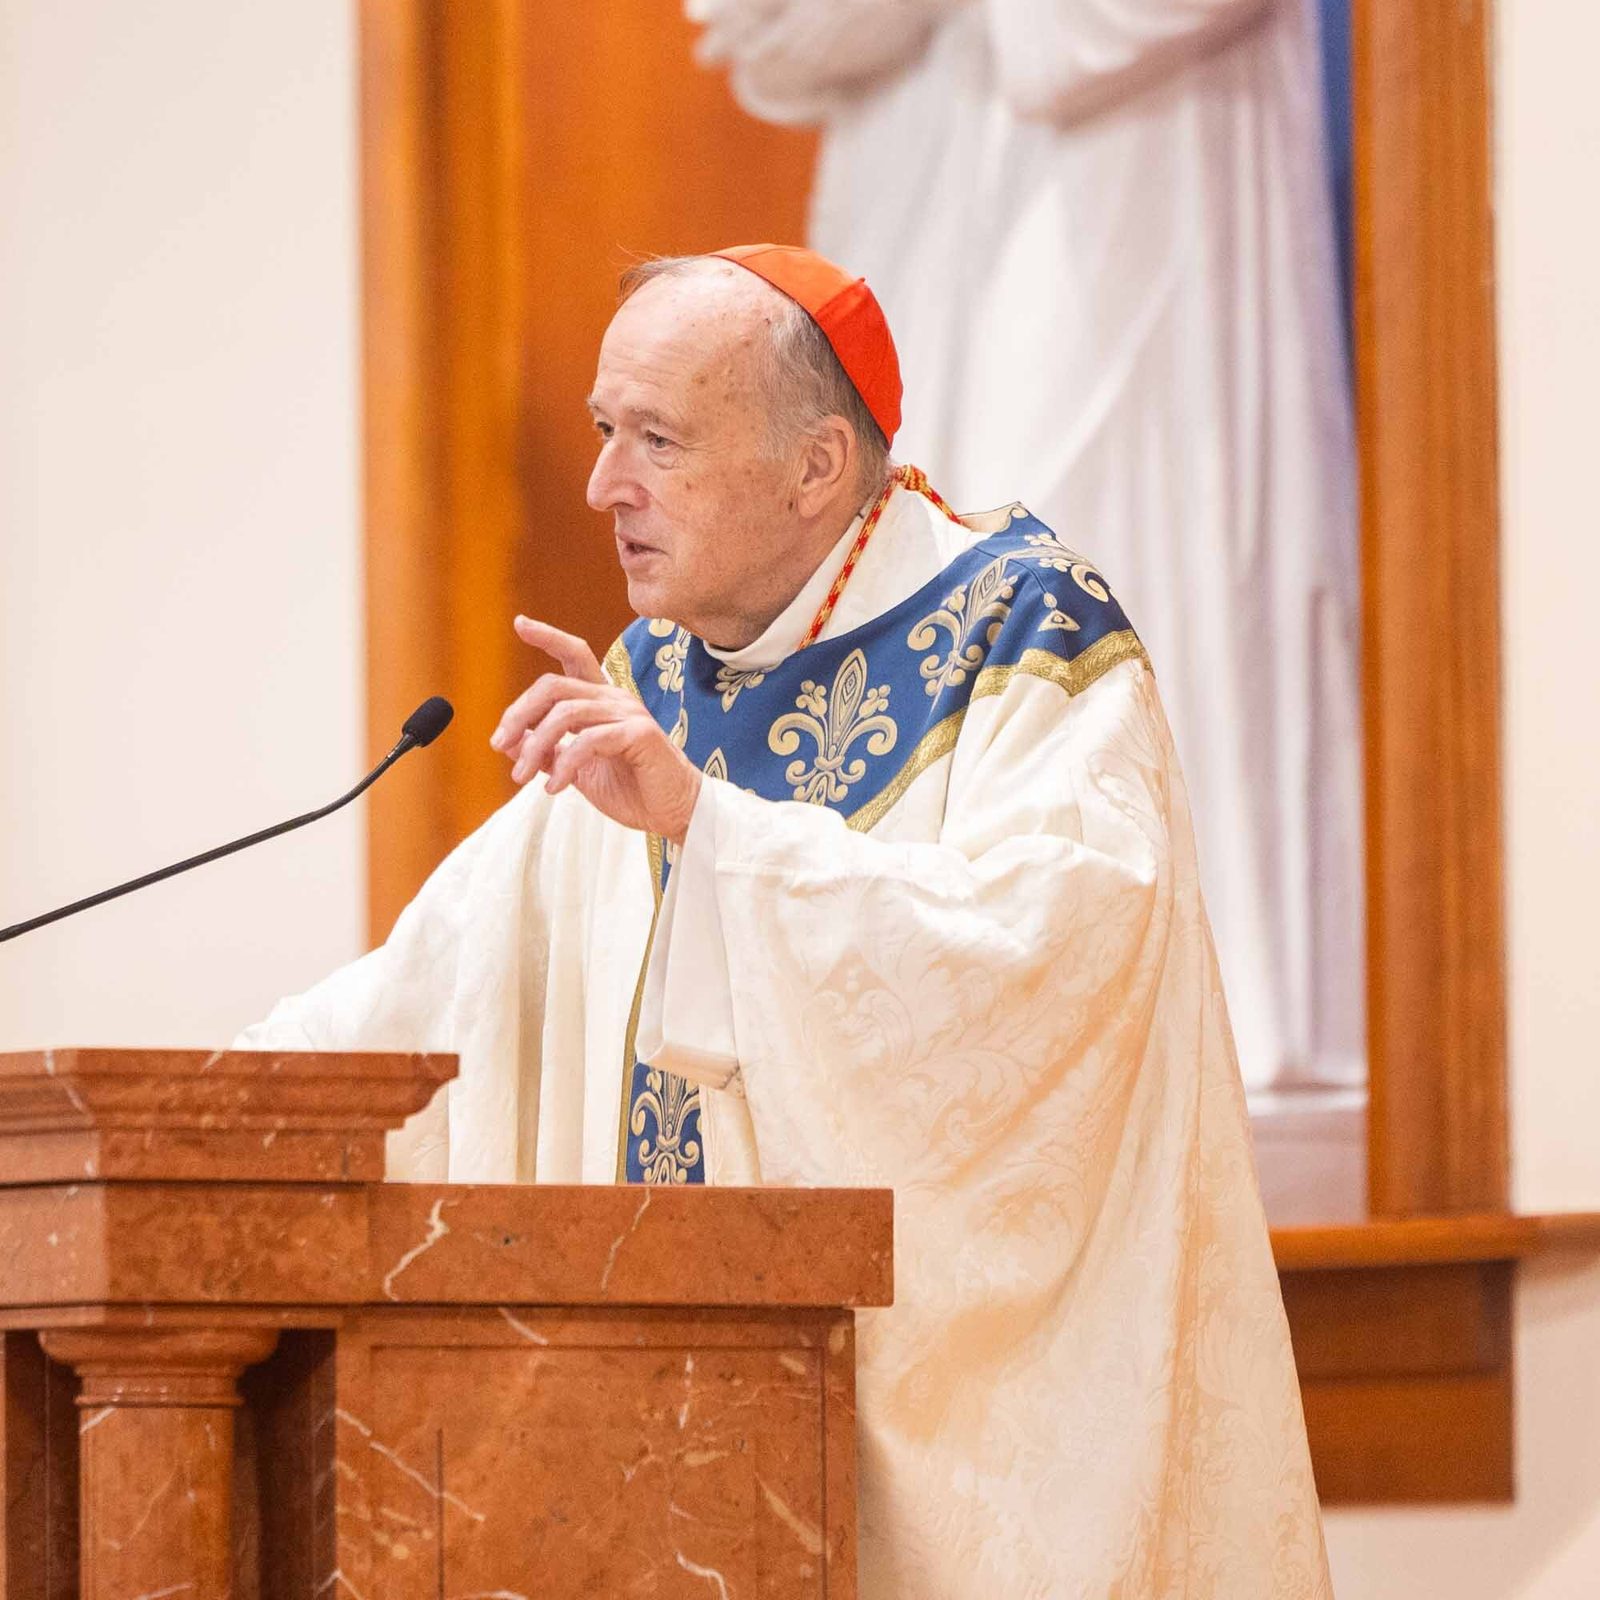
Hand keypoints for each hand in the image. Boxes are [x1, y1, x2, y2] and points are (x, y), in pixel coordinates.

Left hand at [489, 616, 702, 844]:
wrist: (674, 814)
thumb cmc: (632, 790)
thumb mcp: (577, 771)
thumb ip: (547, 753)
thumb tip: (509, 742)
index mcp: (601, 701)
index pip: (574, 656)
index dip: (548, 637)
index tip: (520, 623)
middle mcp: (615, 699)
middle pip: (554, 685)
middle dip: (519, 713)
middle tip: (500, 744)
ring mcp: (629, 713)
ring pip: (566, 713)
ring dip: (536, 746)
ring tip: (523, 777)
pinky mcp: (639, 734)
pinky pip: (588, 740)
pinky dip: (564, 765)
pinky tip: (555, 788)